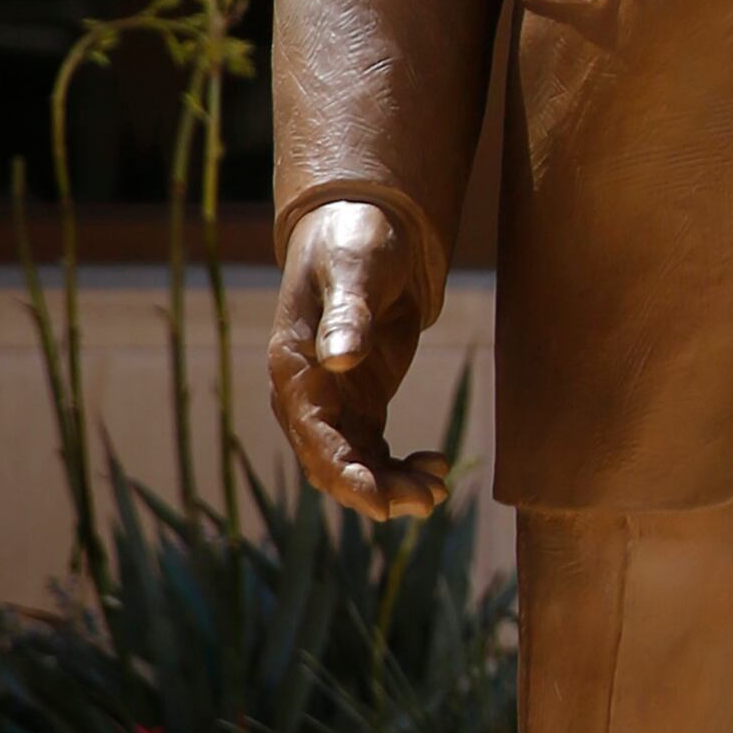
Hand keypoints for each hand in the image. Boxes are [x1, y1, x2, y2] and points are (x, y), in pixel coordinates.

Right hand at [269, 199, 447, 521]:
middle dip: (375, 490)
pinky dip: (400, 468)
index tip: (380, 504)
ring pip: (354, 465)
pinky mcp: (360, 402)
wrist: (368, 227)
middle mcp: (306, 394)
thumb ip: (347, 313)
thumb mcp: (356, 270)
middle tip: (429, 499)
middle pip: (331, 463)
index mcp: (294, 368)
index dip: (343, 476)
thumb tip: (339, 357)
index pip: (311, 437)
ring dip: (392, 485)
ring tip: (438, 488)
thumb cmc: (357, 242)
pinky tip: (437, 464)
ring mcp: (333, 402)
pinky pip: (373, 452)